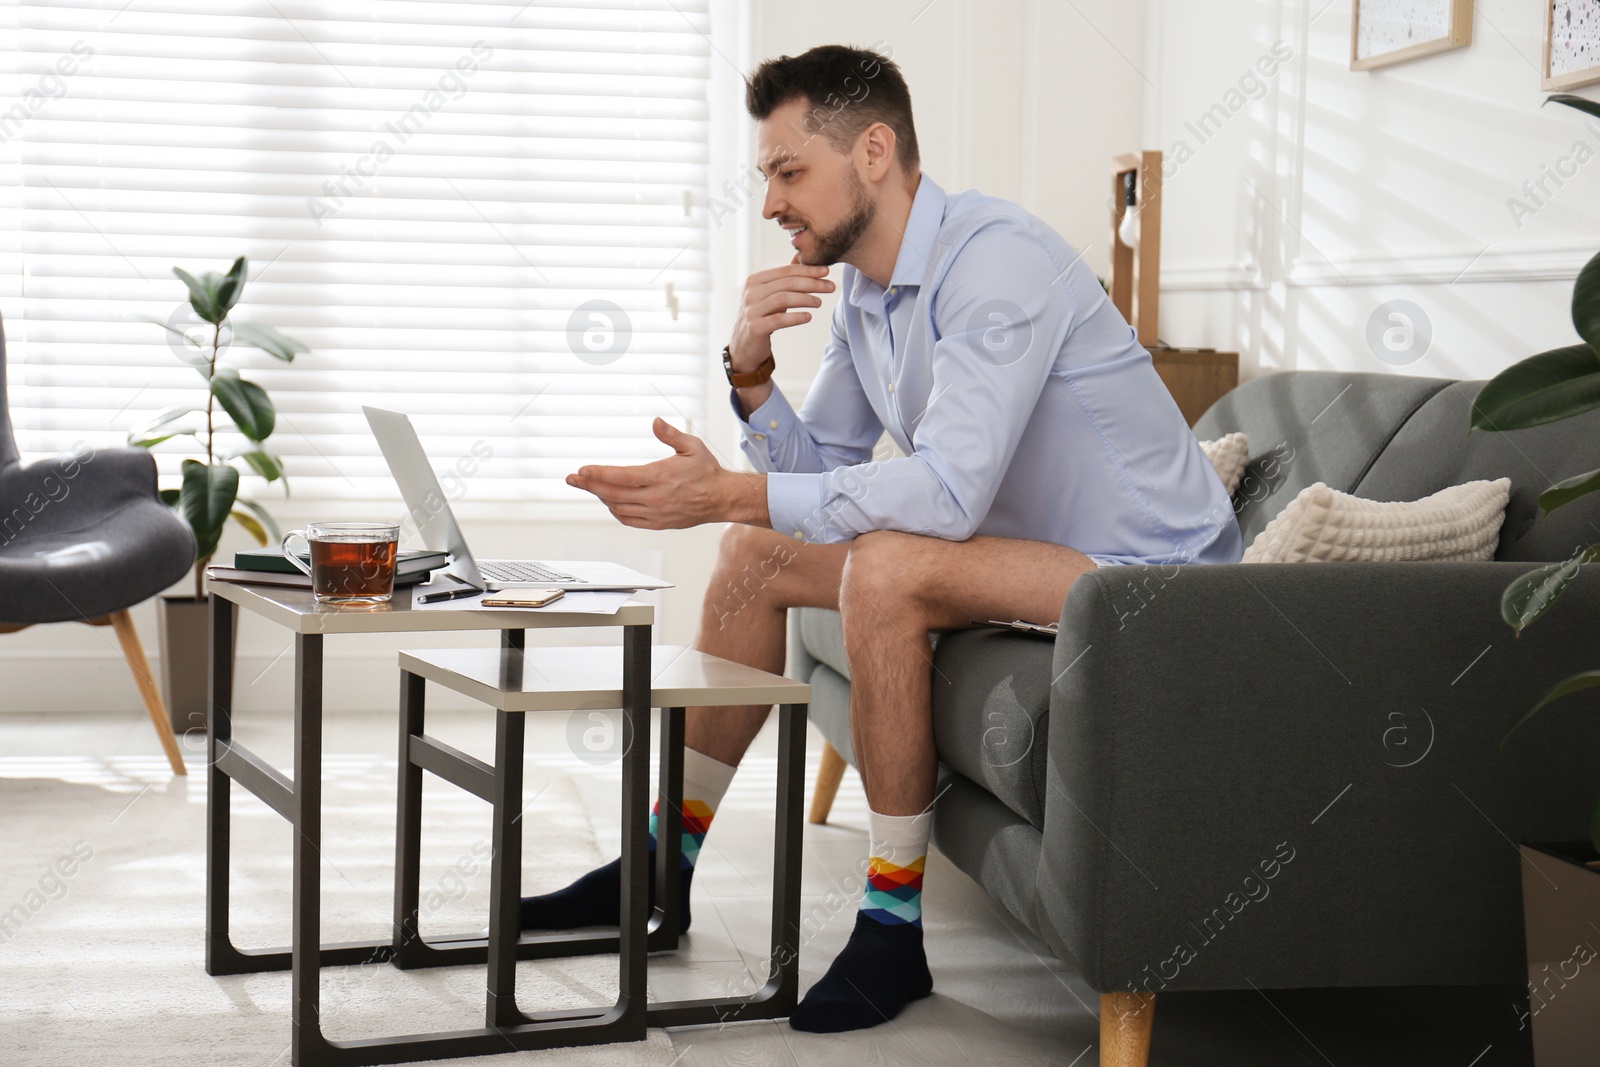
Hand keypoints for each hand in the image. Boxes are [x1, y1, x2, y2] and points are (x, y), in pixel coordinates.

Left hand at [567, 418, 767, 528]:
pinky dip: (615, 511)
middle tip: (572, 479)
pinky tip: (609, 502)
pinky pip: (628, 520)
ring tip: (589, 486)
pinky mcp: (658, 523)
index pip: (620, 477)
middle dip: (588, 485)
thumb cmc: (707, 471)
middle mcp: (655, 497)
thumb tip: (655, 422)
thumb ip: (670, 434)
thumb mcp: (692, 446)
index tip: (581, 470)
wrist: (721, 498)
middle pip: (612, 494)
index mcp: (660, 476)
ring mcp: (655, 513)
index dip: (598, 474)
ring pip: (617, 507)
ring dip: (600, 497)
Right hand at [727, 257, 834, 371]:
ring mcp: (751, 310)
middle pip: (787, 283)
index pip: (786, 271)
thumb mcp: (770, 295)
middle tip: (830, 287)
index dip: (808, 270)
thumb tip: (800, 257)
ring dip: (805, 299)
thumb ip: (783, 278)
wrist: (743, 345)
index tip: (826, 271)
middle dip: (812, 283)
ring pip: (783, 298)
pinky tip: (808, 317)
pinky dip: (796, 317)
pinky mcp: (754, 328)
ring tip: (819, 302)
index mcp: (755, 280)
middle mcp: (751, 292)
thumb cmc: (761, 316)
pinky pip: (778, 320)